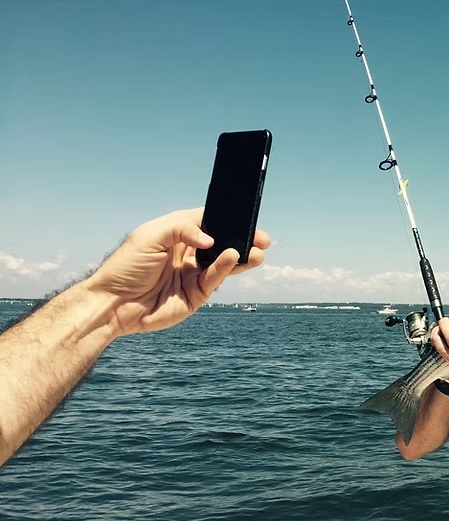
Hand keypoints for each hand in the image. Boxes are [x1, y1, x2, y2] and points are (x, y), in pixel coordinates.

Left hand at [87, 208, 270, 335]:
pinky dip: (225, 268)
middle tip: (262, 238)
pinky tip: (232, 258)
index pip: (206, 222)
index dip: (225, 219)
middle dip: (242, 240)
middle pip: (221, 244)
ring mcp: (193, 275)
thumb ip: (182, 228)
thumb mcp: (151, 235)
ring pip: (224, 263)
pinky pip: (215, 279)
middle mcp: (187, 254)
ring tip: (258, 252)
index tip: (244, 217)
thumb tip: (211, 240)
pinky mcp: (196, 296)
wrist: (114, 304)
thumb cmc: (126, 266)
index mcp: (175, 235)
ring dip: (241, 257)